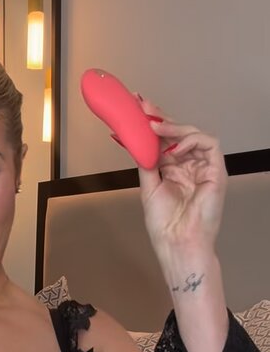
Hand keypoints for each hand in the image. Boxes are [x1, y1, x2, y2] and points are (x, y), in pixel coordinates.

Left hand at [134, 94, 227, 258]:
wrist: (178, 243)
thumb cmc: (165, 224)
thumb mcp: (149, 187)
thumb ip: (146, 163)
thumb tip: (135, 140)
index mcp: (174, 170)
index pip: (165, 141)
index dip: (153, 125)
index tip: (136, 109)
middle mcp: (189, 166)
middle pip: (178, 134)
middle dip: (161, 119)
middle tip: (143, 107)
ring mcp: (203, 167)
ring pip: (194, 134)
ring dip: (173, 128)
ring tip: (155, 127)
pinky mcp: (216, 171)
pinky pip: (209, 144)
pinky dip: (191, 140)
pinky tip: (174, 148)